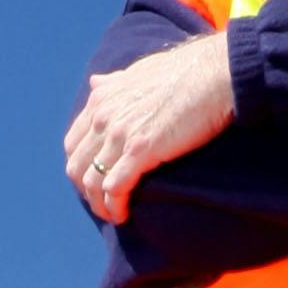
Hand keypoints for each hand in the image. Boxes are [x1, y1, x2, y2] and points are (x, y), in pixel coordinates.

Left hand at [67, 30, 235, 224]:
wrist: (214, 75)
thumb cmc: (185, 72)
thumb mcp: (139, 72)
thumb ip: (114, 82)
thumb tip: (96, 82)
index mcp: (101, 99)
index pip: (73, 144)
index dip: (81, 167)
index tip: (96, 179)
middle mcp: (103, 116)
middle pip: (77, 167)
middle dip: (87, 191)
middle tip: (104, 203)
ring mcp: (120, 133)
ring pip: (92, 182)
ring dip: (99, 205)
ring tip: (113, 215)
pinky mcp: (140, 150)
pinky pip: (114, 187)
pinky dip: (114, 206)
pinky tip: (123, 214)